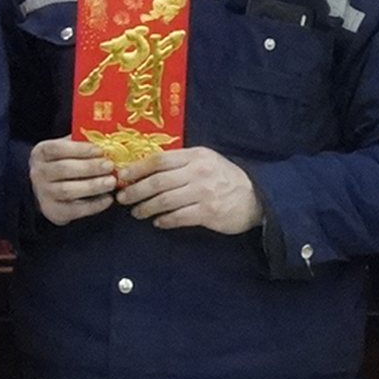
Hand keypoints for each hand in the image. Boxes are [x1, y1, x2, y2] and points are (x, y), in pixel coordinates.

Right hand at [30, 137, 118, 224]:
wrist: (48, 190)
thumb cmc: (64, 164)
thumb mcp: (67, 150)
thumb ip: (80, 143)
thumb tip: (106, 137)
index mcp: (41, 153)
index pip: (57, 148)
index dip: (79, 149)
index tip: (100, 150)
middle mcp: (38, 173)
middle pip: (63, 169)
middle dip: (89, 167)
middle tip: (110, 166)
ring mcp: (43, 193)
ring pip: (67, 190)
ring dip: (92, 186)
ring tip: (111, 182)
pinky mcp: (52, 211)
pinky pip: (73, 210)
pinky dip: (93, 206)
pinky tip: (108, 199)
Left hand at [116, 147, 263, 233]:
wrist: (256, 197)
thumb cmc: (224, 178)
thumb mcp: (205, 160)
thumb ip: (180, 162)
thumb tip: (145, 169)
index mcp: (195, 155)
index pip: (158, 160)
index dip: (136, 169)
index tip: (122, 176)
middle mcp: (198, 172)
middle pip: (157, 181)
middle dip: (135, 191)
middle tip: (122, 198)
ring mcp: (204, 192)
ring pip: (164, 200)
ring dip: (146, 208)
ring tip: (137, 213)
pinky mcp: (209, 212)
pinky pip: (178, 217)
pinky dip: (164, 220)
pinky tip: (157, 222)